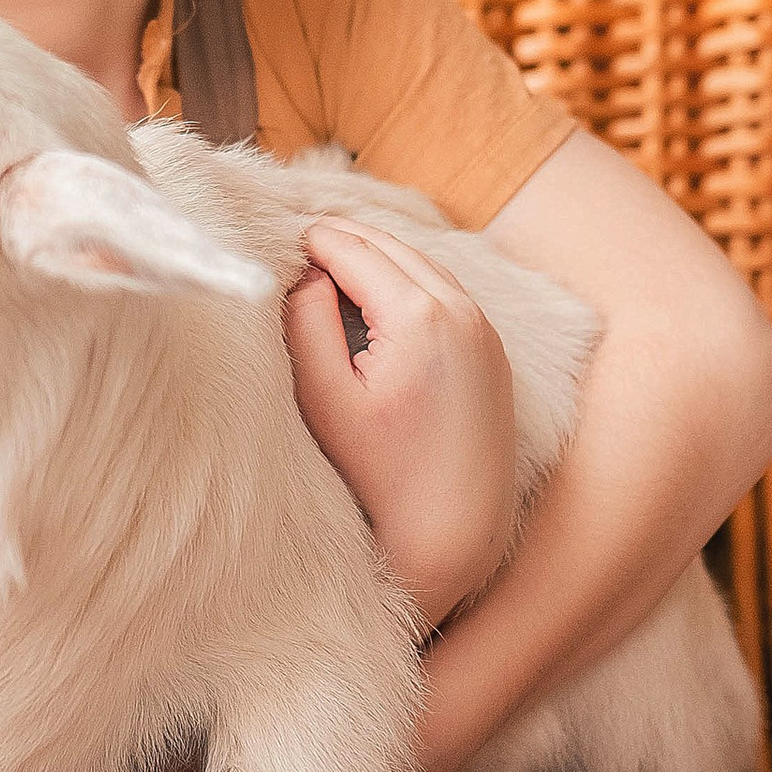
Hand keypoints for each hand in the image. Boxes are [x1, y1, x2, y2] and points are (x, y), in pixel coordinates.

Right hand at [286, 216, 520, 633]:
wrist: (453, 531)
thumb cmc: (380, 475)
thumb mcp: (325, 398)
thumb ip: (307, 323)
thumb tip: (307, 273)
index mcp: (419, 315)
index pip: (353, 250)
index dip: (311, 240)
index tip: (278, 241)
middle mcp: (462, 311)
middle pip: (392, 247)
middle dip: (344, 240)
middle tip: (300, 243)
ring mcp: (485, 330)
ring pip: (423, 264)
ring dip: (378, 257)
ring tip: (333, 263)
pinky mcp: (493, 353)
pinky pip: (446, 293)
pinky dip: (409, 280)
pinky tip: (380, 296)